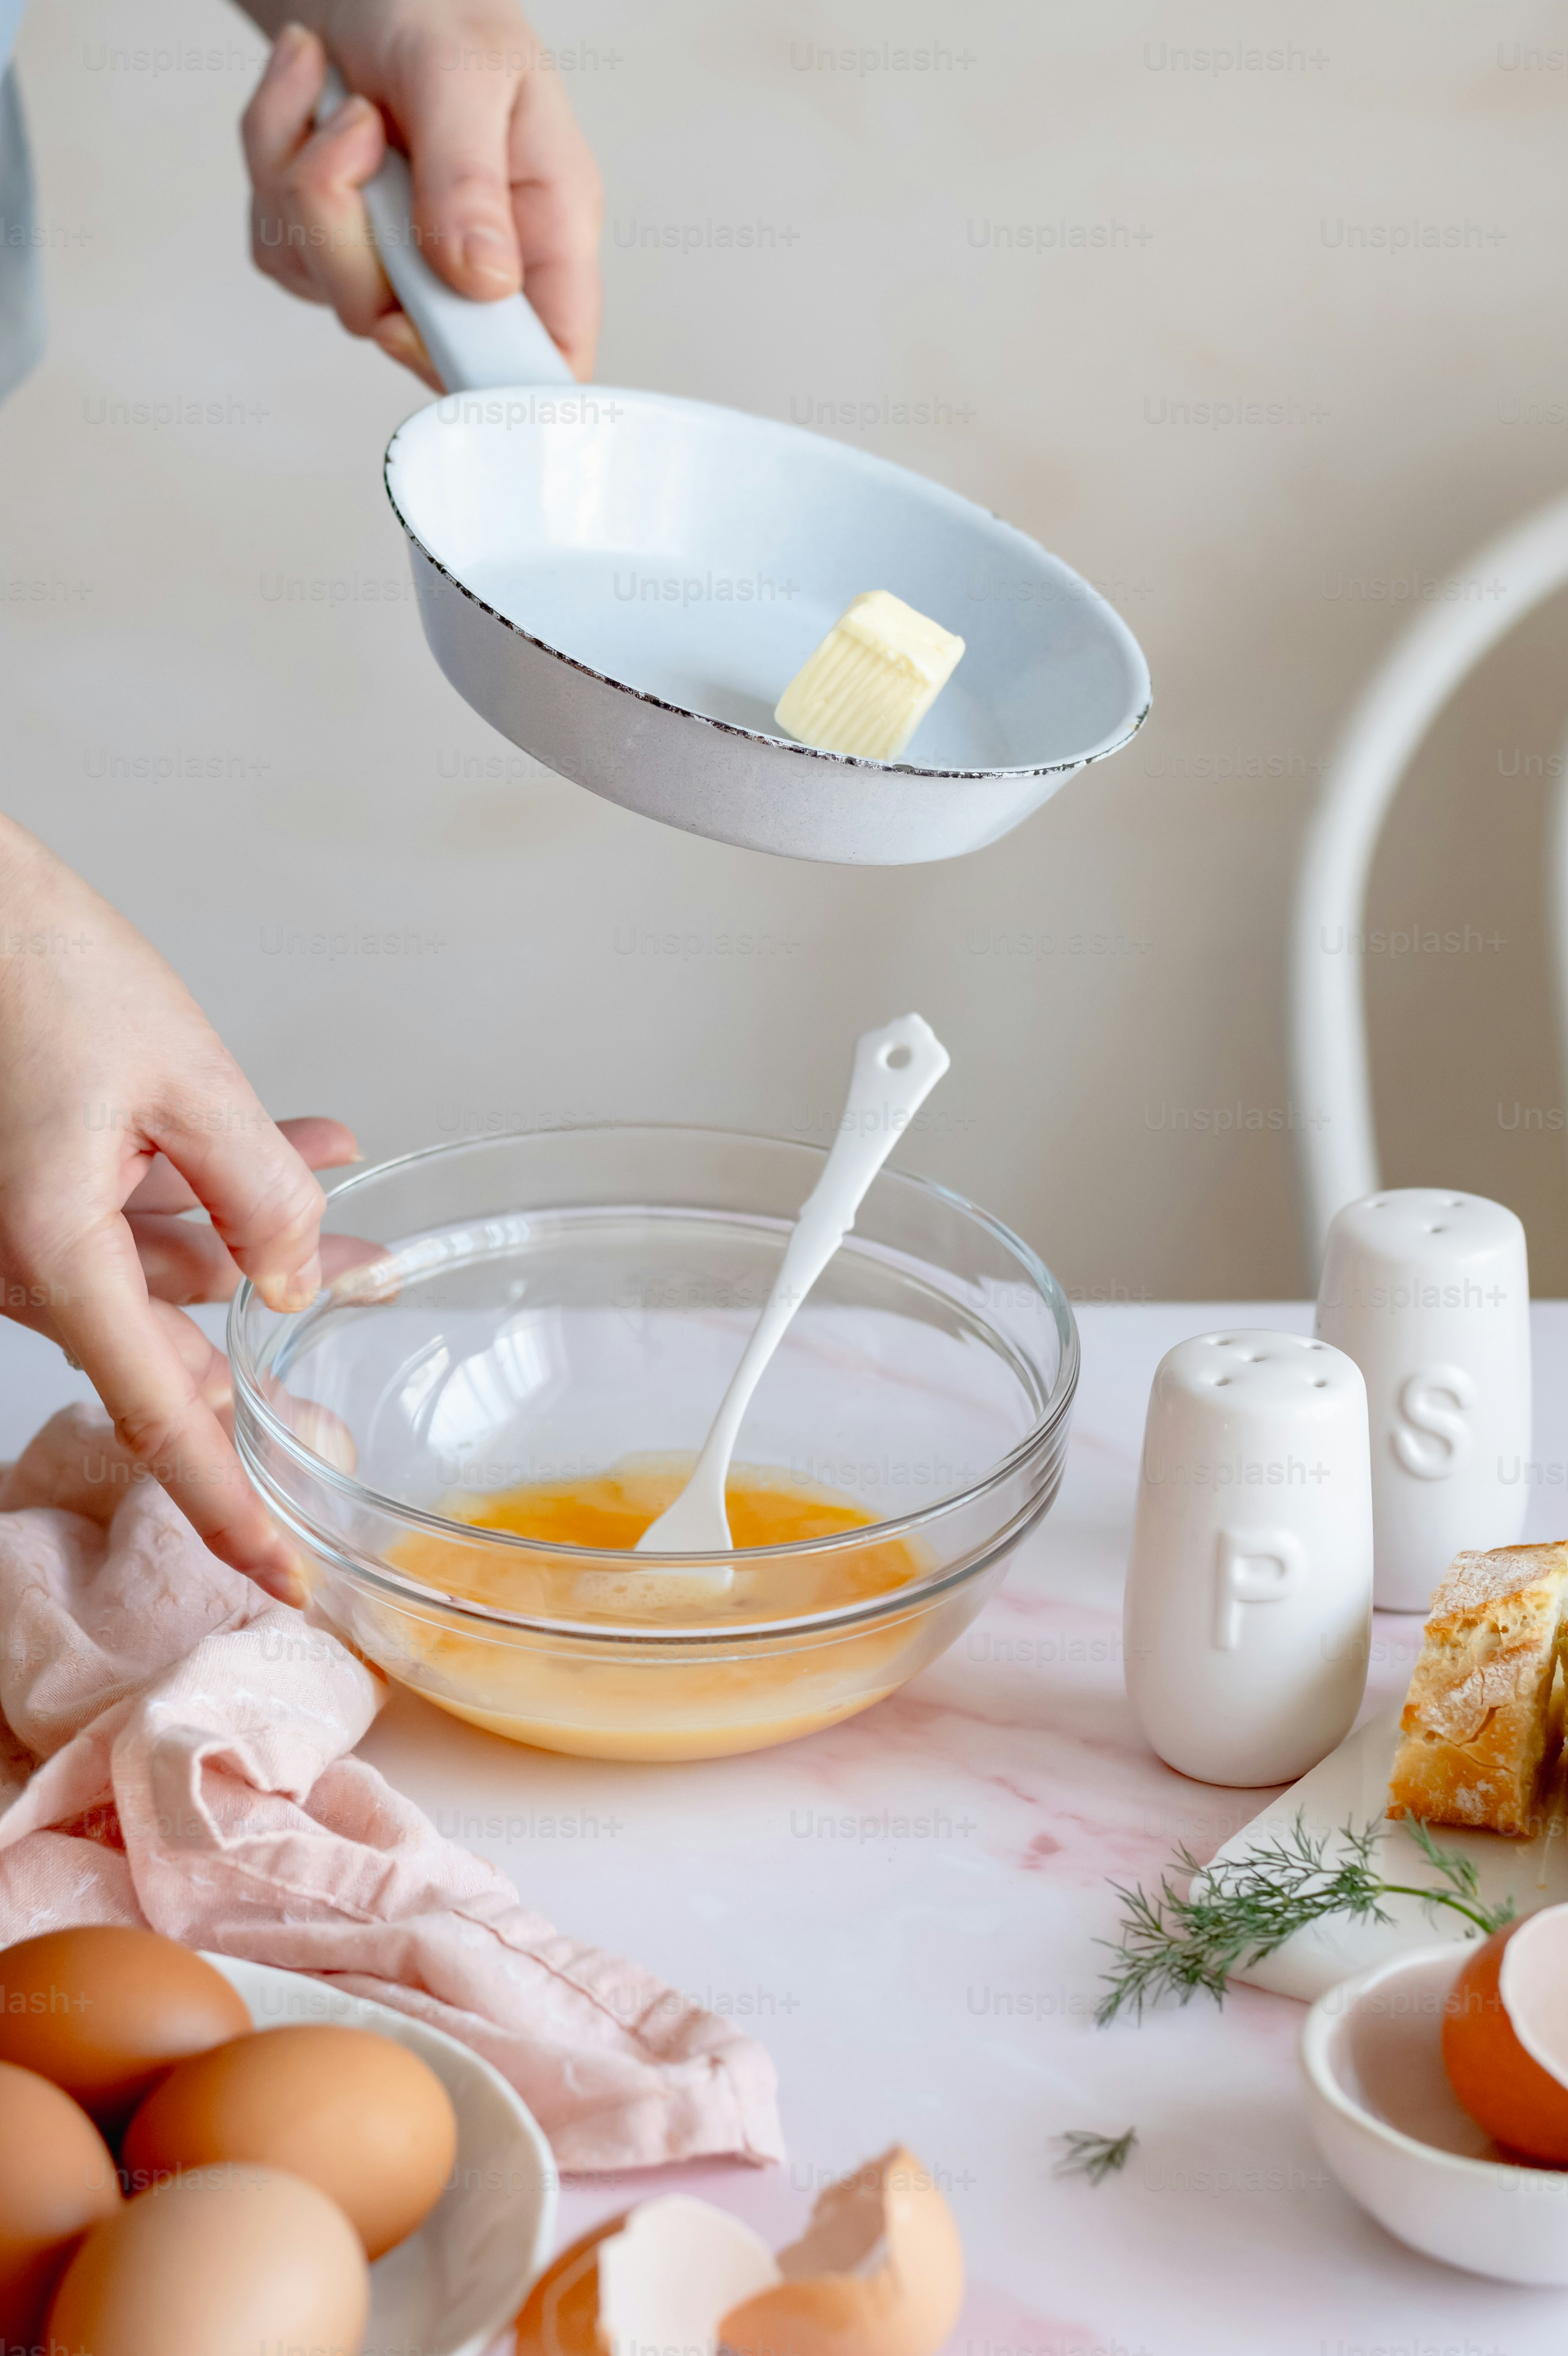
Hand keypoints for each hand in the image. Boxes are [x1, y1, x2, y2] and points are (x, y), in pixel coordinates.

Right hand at [0, 818, 359, 1599]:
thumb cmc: (33, 969)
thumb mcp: (182, 1074)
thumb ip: (255, 1188)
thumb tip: (299, 1281)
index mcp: (56, 1255)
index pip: (163, 1417)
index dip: (231, 1506)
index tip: (288, 1576)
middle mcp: (33, 1262)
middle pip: (173, 1361)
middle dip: (272, 1382)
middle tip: (346, 1425)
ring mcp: (33, 1231)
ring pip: (174, 1278)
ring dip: (274, 1261)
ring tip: (376, 1255)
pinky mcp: (41, 1188)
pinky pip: (143, 1218)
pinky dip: (224, 1198)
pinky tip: (316, 1158)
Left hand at [239, 3, 602, 388]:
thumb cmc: (447, 17)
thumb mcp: (470, 72)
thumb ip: (472, 179)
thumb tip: (480, 280)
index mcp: (544, 236)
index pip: (545, 364)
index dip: (481, 375)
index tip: (410, 322)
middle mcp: (475, 269)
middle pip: (408, 335)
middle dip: (353, 234)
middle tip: (360, 125)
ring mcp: (398, 270)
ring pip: (329, 290)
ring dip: (303, 176)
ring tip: (335, 91)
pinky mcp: (331, 253)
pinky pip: (281, 244)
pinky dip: (274, 156)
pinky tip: (307, 97)